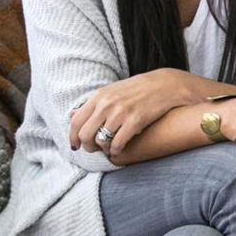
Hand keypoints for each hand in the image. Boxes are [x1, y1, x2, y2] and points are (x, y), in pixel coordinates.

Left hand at [70, 69, 199, 154]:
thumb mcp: (110, 92)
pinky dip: (116, 150)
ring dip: (103, 149)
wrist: (164, 85)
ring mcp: (120, 113)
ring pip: (100, 141)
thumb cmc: (136, 90)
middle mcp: (106, 104)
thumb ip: (91, 105)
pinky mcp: (135, 121)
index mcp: (98, 96)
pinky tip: (119, 148)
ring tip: (108, 148)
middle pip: (85, 134)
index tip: (75, 146)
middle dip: (87, 146)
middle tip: (94, 150)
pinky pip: (117, 144)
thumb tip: (71, 115)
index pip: (76, 121)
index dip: (73, 137)